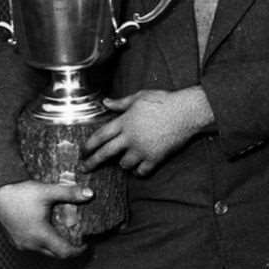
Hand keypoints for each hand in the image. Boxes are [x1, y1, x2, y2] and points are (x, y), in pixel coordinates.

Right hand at [0, 180, 93, 257]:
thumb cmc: (22, 192)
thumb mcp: (48, 191)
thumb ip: (70, 193)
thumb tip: (90, 194)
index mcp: (41, 235)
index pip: (64, 252)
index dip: (77, 250)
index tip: (86, 243)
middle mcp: (31, 244)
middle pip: (54, 253)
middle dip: (67, 247)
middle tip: (77, 236)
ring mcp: (21, 243)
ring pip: (43, 249)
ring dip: (54, 243)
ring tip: (64, 230)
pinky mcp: (15, 239)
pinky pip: (33, 245)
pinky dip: (43, 240)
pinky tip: (47, 227)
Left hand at [81, 87, 213, 176]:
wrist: (185, 112)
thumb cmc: (163, 101)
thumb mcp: (139, 97)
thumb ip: (121, 103)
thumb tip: (106, 102)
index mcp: (125, 121)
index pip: (100, 135)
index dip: (88, 145)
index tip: (82, 151)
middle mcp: (131, 137)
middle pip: (106, 153)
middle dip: (92, 162)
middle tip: (84, 169)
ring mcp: (143, 149)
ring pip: (124, 164)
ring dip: (122, 163)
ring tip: (124, 159)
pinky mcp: (155, 158)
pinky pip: (141, 171)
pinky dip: (138, 171)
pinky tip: (139, 167)